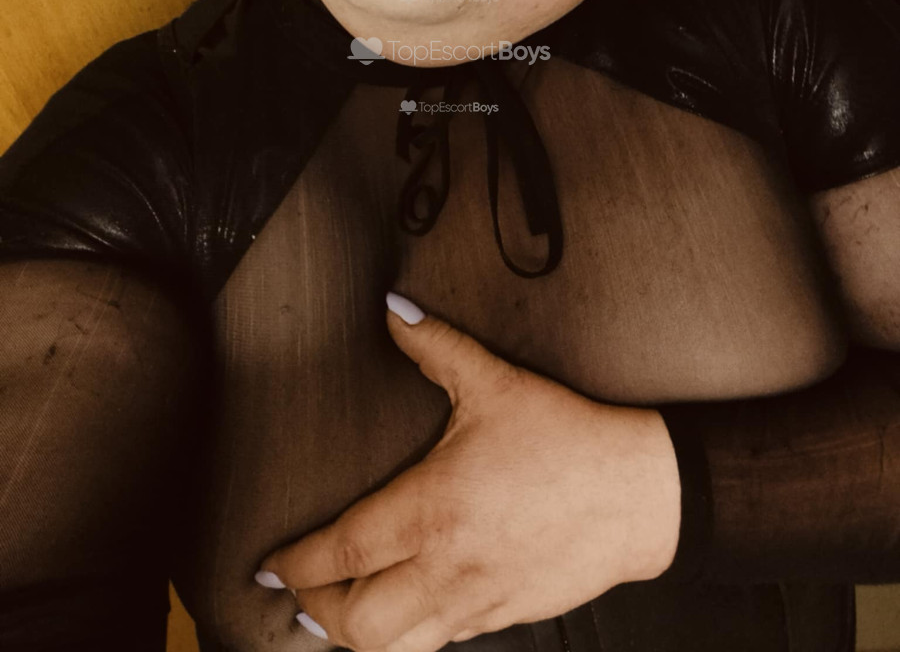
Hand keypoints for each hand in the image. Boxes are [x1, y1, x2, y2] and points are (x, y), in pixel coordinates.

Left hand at [258, 294, 680, 651]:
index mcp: (433, 509)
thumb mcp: (496, 383)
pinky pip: (441, 645)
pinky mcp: (505, 617)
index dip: (296, 563)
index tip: (270, 565)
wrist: (639, 493)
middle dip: (316, 610)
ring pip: (396, 649)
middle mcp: (446, 566)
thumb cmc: (569, 442)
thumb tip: (394, 310)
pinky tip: (404, 619)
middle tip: (297, 592)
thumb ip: (435, 345)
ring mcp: (476, 601)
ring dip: (355, 639)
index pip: (342, 551)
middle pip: (357, 620)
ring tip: (334, 621)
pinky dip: (408, 640)